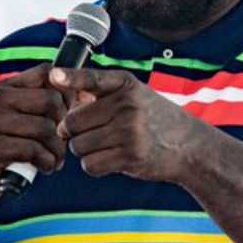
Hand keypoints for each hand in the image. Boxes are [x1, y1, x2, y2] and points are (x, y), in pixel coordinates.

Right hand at [0, 63, 73, 210]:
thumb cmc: (2, 149)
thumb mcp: (17, 120)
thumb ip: (41, 105)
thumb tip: (83, 93)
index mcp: (4, 89)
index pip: (46, 73)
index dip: (65, 92)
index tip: (66, 114)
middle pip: (51, 101)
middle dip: (63, 127)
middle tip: (59, 145)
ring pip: (45, 129)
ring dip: (57, 151)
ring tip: (53, 160)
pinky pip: (34, 150)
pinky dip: (46, 163)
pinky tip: (43, 167)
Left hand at [48, 67, 220, 183]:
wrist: (188, 146)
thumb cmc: (151, 118)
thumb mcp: (132, 95)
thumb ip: (99, 94)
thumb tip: (59, 98)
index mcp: (124, 84)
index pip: (92, 78)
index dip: (71, 78)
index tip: (53, 77)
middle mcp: (127, 105)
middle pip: (72, 122)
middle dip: (72, 132)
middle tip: (87, 133)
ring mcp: (129, 131)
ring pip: (78, 146)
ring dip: (84, 150)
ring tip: (104, 145)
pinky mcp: (130, 156)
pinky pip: (90, 165)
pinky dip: (93, 165)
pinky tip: (109, 158)